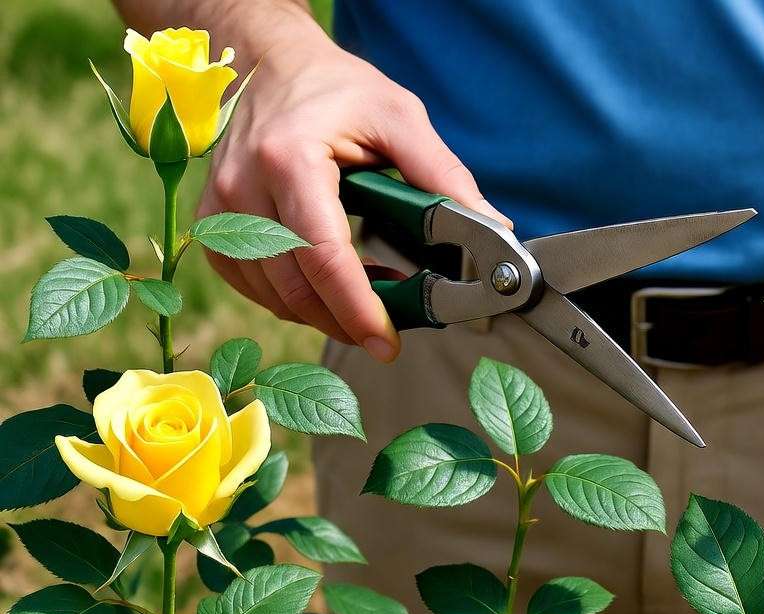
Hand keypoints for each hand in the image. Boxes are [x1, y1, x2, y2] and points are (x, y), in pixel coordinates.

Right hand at [199, 31, 509, 360]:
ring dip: (322, 310)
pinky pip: (251, 283)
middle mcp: (243, 187)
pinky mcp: (212, 225)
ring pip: (271, 293)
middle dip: (345, 320)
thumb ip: (444, 176)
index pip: (323, 256)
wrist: (269, 64)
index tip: (387, 341)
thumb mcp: (400, 117)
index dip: (357, 308)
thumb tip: (491, 227)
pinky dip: (292, 297)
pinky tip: (328, 284)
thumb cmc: (336, 88)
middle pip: (295, 285)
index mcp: (290, 159)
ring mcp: (219, 209)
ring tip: (368, 296)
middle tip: (389, 330)